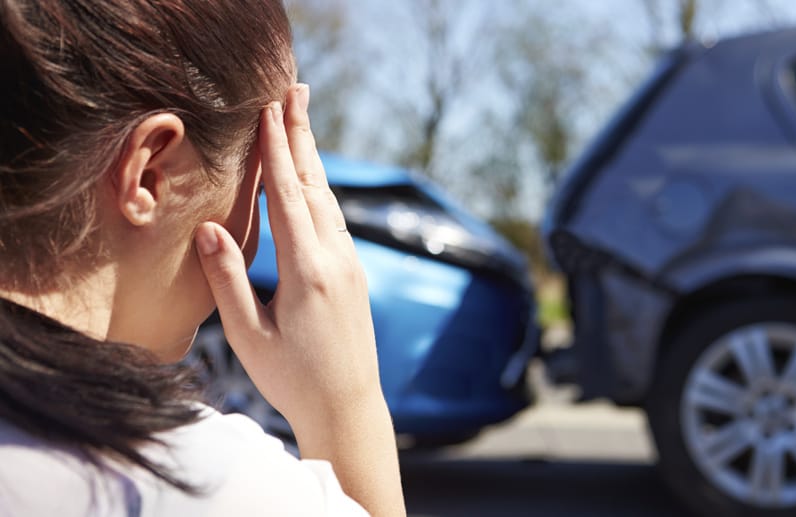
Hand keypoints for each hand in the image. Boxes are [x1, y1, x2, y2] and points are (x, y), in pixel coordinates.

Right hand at [194, 84, 379, 423]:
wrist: (349, 407)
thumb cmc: (292, 379)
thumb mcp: (249, 335)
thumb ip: (228, 279)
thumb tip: (208, 227)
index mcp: (307, 272)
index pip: (288, 197)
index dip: (277, 150)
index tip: (269, 109)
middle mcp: (336, 261)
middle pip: (315, 186)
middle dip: (301, 135)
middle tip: (295, 90)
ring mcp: (351, 266)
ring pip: (329, 201)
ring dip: (313, 159)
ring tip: (301, 121)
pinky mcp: (354, 275)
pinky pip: (336, 221)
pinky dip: (320, 191)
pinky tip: (313, 180)